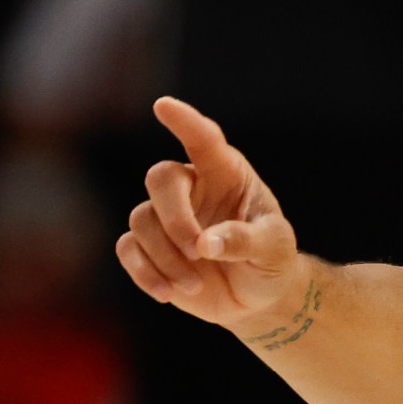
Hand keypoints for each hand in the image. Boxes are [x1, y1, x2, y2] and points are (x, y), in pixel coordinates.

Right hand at [116, 98, 305, 334]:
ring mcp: (166, 216)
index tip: (164, 106)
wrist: (258, 298)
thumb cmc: (271, 260)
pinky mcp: (148, 247)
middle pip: (161, 179)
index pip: (204, 140)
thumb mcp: (274, 249)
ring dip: (166, 256)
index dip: (185, 121)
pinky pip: (128, 249)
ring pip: (142, 220)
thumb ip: (244, 240)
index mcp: (227, 174)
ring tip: (195, 283)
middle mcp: (192, 187)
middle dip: (175, 217)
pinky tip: (168, 293)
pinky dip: (145, 272)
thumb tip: (205, 244)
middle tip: (198, 252)